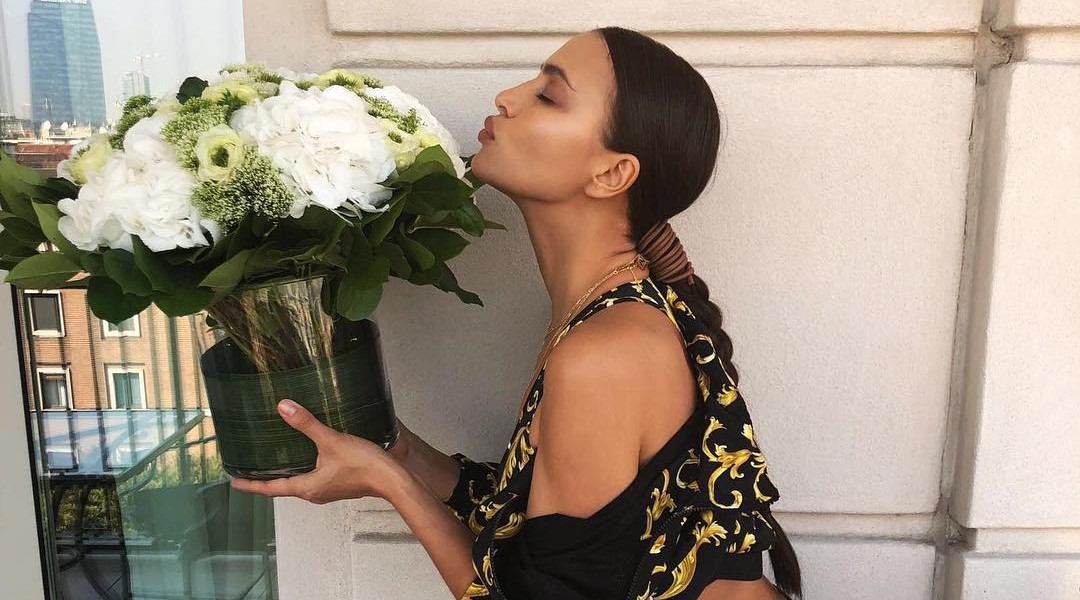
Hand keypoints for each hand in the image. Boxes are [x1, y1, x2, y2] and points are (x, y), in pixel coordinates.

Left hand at [229, 399, 404, 503]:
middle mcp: (315, 492)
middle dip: (268, 479)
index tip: (235, 483)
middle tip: (252, 470)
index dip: (251, 485)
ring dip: (288, 473)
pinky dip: (306, 469)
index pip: (271, 488)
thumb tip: (284, 408)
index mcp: (307, 487)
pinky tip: (311, 456)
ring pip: (301, 482)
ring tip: (278, 461)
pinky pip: (316, 478)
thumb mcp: (331, 441)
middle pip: (284, 487)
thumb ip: (307, 424)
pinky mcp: (341, 484)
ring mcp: (328, 490)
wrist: (391, 478)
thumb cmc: (363, 465)